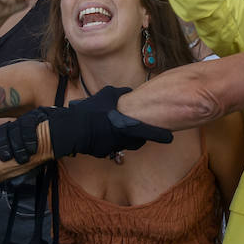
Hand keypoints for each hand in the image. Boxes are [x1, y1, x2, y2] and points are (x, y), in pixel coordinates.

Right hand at [35, 86, 172, 158]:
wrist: (74, 128)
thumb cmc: (91, 110)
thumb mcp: (107, 95)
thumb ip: (121, 93)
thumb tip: (129, 91)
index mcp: (127, 126)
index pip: (148, 131)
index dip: (160, 135)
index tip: (170, 138)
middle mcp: (123, 139)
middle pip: (137, 140)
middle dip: (138, 136)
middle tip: (135, 130)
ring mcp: (114, 147)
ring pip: (124, 144)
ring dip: (122, 137)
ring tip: (112, 127)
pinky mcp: (104, 152)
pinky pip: (111, 146)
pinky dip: (109, 140)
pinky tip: (101, 132)